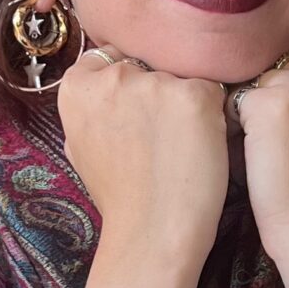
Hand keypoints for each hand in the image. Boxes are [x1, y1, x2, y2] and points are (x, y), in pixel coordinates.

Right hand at [56, 50, 229, 275]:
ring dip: (184, 102)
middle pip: (146, 64)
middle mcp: (113, 76)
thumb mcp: (79, 144)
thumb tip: (102, 84)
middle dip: (156, 90)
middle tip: (159, 134)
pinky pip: (211, 91)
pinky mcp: (194, 96)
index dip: (127, 81)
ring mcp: (155, 83)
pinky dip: (212, 115)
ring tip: (180, 145)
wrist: (150, 231)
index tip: (135, 110)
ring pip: (179, 76)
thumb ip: (88, 107)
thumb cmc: (118, 194)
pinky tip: (201, 146)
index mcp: (77, 87)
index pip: (108, 56)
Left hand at [234, 50, 288, 277]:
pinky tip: (252, 155)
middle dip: (263, 95)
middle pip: (270, 64)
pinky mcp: (268, 102)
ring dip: (245, 110)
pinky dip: (232, 128)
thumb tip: (266, 61)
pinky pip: (231, 102)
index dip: (283, 93)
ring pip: (249, 81)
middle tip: (280, 142)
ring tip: (266, 149)